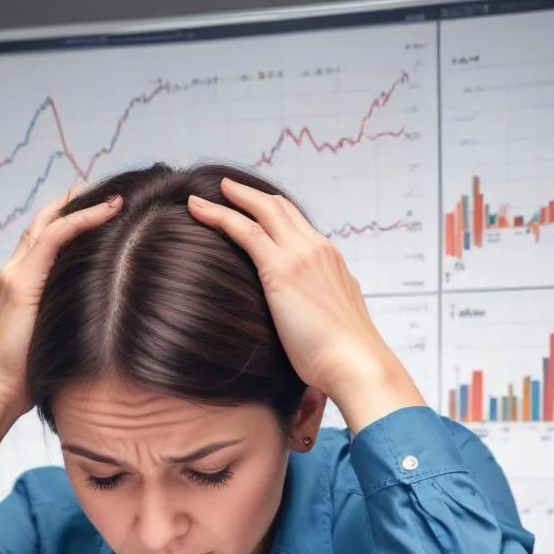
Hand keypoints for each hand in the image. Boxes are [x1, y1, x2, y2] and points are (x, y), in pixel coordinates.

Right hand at [0, 183, 122, 419]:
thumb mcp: (57, 340)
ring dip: (84, 204)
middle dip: (77, 204)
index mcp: (23, 285)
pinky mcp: (20, 282)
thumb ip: (72, 322)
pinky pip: (54, 238)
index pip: (48, 240)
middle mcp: (16, 272)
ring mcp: (16, 274)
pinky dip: (82, 219)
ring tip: (117, 194)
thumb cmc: (28, 378)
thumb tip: (111, 323)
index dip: (76, 222)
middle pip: (47, 224)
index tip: (107, 211)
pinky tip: (110, 210)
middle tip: (112, 191)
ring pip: (51, 224)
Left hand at [187, 178, 422, 428]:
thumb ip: (320, 313)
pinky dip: (218, 215)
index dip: (275, 215)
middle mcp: (319, 250)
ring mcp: (301, 255)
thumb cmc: (344, 360)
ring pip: (262, 211)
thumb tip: (309, 324)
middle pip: (282, 209)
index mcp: (332, 263)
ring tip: (205, 197)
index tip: (256, 212)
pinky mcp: (281, 268)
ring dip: (232, 198)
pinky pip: (244, 230)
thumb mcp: (334, 326)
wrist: (356, 364)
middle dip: (252, 196)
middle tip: (228, 189)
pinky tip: (197, 211)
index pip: (300, 227)